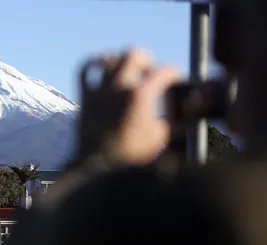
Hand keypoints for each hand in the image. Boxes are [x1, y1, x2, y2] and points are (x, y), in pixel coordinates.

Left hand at [77, 48, 180, 165]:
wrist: (98, 167)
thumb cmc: (130, 156)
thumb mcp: (159, 138)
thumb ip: (171, 121)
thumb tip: (181, 114)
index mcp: (141, 94)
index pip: (164, 71)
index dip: (173, 73)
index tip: (175, 79)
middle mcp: (120, 86)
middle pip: (135, 54)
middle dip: (146, 60)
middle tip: (149, 71)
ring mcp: (100, 90)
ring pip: (110, 59)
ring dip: (121, 61)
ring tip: (126, 69)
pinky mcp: (85, 97)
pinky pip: (85, 69)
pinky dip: (93, 63)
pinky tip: (101, 66)